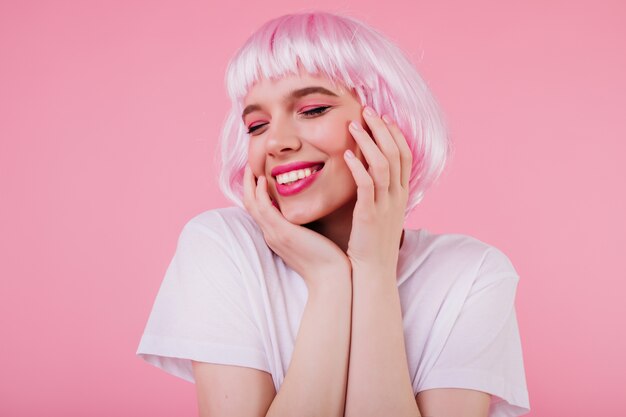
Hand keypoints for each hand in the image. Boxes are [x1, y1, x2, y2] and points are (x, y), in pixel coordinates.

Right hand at [243, 165, 350, 289]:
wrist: (330, 277)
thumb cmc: (325, 258)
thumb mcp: (308, 238)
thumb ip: (302, 225)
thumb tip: (305, 213)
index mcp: (275, 235)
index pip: (257, 210)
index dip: (254, 192)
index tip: (258, 175)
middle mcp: (270, 234)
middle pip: (249, 205)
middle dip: (247, 185)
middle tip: (249, 166)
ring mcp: (274, 234)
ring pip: (252, 205)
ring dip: (250, 184)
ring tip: (252, 167)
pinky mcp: (283, 232)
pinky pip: (264, 208)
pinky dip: (260, 193)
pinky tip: (263, 180)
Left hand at [344, 107, 411, 273]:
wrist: (374, 271)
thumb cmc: (373, 243)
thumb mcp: (383, 213)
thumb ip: (381, 192)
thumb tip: (371, 174)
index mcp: (401, 194)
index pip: (404, 155)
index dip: (394, 134)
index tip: (382, 117)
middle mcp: (397, 196)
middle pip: (396, 153)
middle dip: (381, 129)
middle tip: (367, 110)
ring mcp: (386, 205)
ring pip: (383, 164)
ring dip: (369, 141)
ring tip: (353, 125)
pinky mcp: (370, 215)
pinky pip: (367, 185)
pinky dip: (359, 167)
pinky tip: (348, 154)